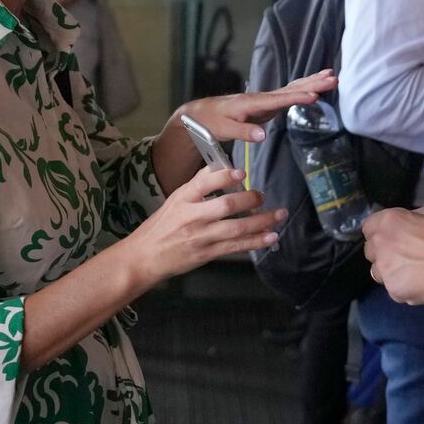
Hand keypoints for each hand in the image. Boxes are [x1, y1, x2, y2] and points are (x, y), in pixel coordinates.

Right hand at [129, 167, 285, 281]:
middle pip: (226, 205)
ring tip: (279, 214)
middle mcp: (193, 217)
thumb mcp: (175, 200)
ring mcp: (202, 236)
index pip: (204, 182)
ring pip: (237, 227)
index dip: (224, 176)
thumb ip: (197, 185)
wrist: (144, 257)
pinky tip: (271, 236)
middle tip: (262, 195)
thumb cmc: (160, 226)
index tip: (241, 171)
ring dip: (262, 221)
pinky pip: (236, 246)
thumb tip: (220, 166)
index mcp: (183, 199)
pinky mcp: (208, 253)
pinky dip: (256, 241)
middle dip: (249, 199)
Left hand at [179, 70, 337, 142]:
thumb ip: (243, 131)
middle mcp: (261, 97)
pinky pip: (289, 94)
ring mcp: (266, 99)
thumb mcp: (223, 128)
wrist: (201, 114)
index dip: (297, 97)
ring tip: (332, 76)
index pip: (279, 99)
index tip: (315, 95)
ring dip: (312, 82)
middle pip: (291, 89)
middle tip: (333, 78)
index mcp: (252, 102)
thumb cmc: (211, 121)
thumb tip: (263, 136)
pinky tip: (314, 86)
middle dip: (313, 83)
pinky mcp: (267, 105)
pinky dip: (303, 89)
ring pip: (293, 89)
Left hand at [362, 208, 423, 305]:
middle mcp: (380, 243)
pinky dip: (404, 288)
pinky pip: (393, 289)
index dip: (381, 234)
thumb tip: (402, 231)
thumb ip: (407, 224)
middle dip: (383, 253)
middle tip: (405, 257)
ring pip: (377, 272)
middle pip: (370, 251)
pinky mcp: (393, 290)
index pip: (368, 227)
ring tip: (413, 273)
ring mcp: (385, 268)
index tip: (393, 239)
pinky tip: (422, 285)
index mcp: (388, 221)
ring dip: (390, 272)